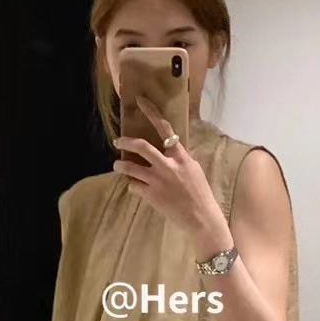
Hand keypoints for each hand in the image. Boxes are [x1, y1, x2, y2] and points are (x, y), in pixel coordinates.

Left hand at [113, 97, 230, 253]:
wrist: (202, 218)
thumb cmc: (201, 194)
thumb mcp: (194, 171)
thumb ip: (180, 159)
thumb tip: (168, 151)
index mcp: (182, 157)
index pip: (166, 129)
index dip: (152, 113)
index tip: (140, 102)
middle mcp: (168, 166)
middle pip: (142, 147)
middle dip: (126, 142)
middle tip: (118, 141)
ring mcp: (158, 181)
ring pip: (130, 168)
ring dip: (120, 166)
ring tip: (117, 166)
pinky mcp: (151, 196)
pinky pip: (133, 185)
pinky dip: (131, 184)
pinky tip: (133, 186)